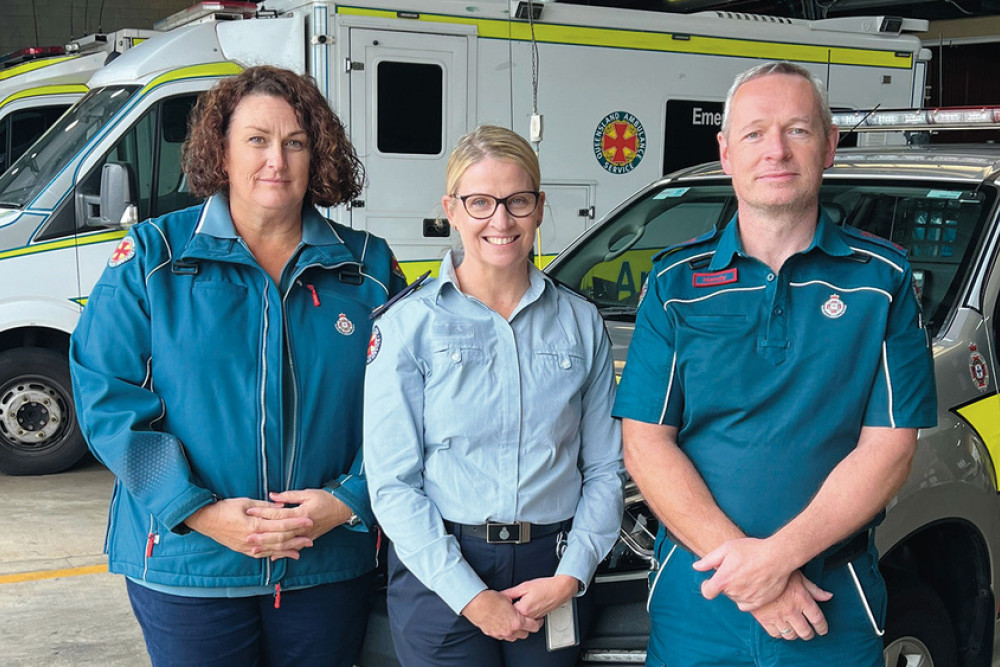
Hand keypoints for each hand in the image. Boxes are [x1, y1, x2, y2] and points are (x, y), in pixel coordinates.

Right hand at [184, 498, 313, 558]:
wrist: (206, 520)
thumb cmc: (225, 508)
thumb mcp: (245, 502)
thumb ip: (265, 506)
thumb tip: (282, 506)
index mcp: (253, 525)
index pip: (280, 525)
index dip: (296, 523)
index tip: (309, 520)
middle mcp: (252, 539)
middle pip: (280, 539)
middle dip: (297, 538)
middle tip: (311, 536)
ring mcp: (248, 547)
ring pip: (273, 549)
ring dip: (290, 549)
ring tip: (304, 547)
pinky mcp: (244, 550)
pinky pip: (264, 554)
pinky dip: (277, 554)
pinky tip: (287, 554)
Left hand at [244, 490, 353, 558]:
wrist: (342, 509)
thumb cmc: (325, 498)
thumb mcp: (308, 493)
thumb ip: (289, 496)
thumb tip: (272, 496)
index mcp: (301, 513)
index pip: (278, 514)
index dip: (263, 512)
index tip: (249, 511)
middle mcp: (302, 527)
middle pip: (279, 533)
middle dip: (262, 535)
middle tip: (247, 536)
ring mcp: (305, 535)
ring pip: (284, 544)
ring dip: (269, 547)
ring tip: (254, 549)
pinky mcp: (308, 539)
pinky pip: (292, 548)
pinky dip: (282, 553)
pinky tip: (271, 556)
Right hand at [461, 590, 542, 640]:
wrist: (475, 603)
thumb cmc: (489, 599)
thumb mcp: (508, 598)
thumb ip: (515, 604)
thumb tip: (517, 603)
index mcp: (516, 622)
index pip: (533, 626)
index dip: (537, 622)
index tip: (537, 619)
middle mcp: (509, 631)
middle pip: (525, 634)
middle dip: (527, 628)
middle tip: (527, 621)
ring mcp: (500, 634)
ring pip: (514, 637)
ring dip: (517, 631)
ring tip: (514, 622)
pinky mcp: (492, 633)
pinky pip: (503, 636)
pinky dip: (506, 631)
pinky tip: (504, 624)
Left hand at [502, 575, 578, 618]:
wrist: (560, 589)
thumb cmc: (545, 586)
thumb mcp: (524, 586)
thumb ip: (511, 593)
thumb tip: (500, 596)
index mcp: (523, 609)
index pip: (506, 612)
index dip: (501, 605)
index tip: (498, 601)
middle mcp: (529, 617)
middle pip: (512, 618)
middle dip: (507, 611)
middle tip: (504, 604)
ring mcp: (534, 619)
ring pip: (520, 620)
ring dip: (516, 614)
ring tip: (514, 605)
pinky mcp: (538, 618)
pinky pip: (528, 619)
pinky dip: (524, 615)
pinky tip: (523, 607)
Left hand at [693, 537, 793, 609]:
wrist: (777, 557)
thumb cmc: (751, 550)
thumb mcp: (726, 548)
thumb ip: (709, 560)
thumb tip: (696, 567)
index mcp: (723, 580)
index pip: (707, 592)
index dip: (706, 586)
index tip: (709, 581)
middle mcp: (734, 592)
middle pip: (723, 591)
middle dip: (726, 582)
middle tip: (736, 568)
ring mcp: (747, 599)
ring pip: (735, 597)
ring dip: (736, 589)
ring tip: (747, 574)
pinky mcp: (759, 602)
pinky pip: (746, 605)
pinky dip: (746, 598)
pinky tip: (751, 585)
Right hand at [750, 571, 831, 640]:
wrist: (752, 572)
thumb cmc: (775, 571)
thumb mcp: (798, 576)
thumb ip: (814, 589)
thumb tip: (828, 596)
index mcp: (802, 599)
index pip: (818, 620)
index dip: (822, 627)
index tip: (822, 630)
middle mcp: (792, 611)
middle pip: (805, 631)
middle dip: (809, 634)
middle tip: (809, 632)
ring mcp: (778, 617)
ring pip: (791, 635)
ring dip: (794, 634)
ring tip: (794, 630)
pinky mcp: (765, 620)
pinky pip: (775, 634)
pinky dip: (779, 633)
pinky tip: (780, 628)